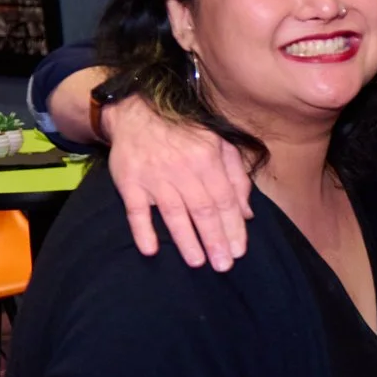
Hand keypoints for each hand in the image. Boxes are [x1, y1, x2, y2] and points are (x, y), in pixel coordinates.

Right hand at [108, 95, 252, 270]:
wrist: (136, 112)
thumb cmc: (185, 132)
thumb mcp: (219, 144)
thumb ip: (236, 177)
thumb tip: (247, 213)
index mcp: (207, 159)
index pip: (224, 200)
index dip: (233, 227)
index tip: (239, 251)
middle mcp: (182, 169)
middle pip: (202, 210)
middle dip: (215, 240)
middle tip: (223, 265)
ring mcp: (153, 176)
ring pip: (173, 213)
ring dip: (185, 240)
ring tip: (197, 262)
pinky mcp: (129, 182)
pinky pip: (136, 210)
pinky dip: (142, 230)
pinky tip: (151, 249)